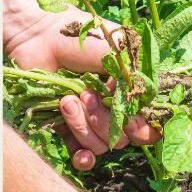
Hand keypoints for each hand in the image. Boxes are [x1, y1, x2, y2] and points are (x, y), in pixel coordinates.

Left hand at [4, 6, 159, 170]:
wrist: (40, 34)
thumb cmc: (83, 38)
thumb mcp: (121, 54)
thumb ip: (139, 82)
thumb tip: (147, 110)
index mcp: (133, 93)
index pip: (151, 125)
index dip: (144, 128)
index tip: (131, 117)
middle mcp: (117, 109)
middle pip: (124, 139)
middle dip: (105, 121)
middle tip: (87, 95)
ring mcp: (92, 119)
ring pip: (101, 145)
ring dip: (84, 125)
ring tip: (66, 100)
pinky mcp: (68, 126)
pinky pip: (82, 154)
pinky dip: (83, 157)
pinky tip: (80, 155)